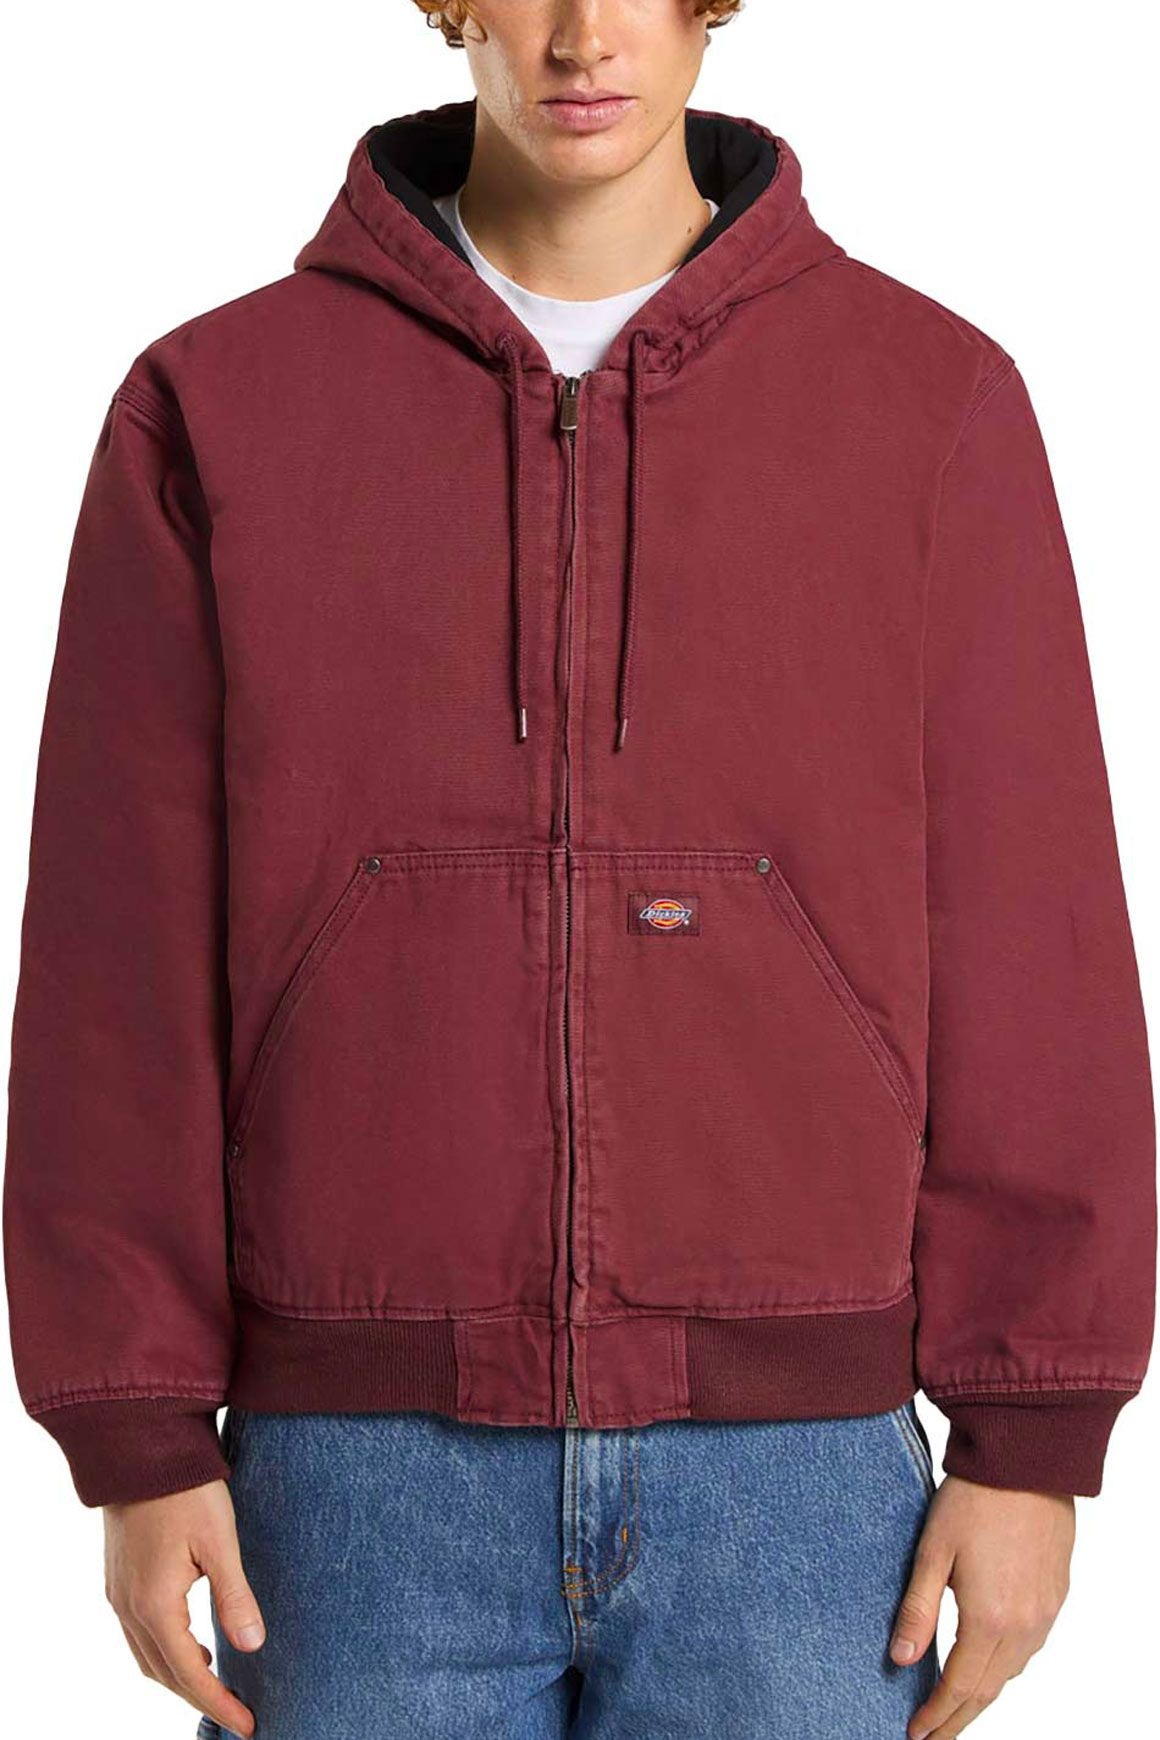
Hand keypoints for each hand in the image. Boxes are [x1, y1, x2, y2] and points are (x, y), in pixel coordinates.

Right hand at [103, 1478, 264, 1737]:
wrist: (140, 1447)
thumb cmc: (185, 1489)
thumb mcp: (219, 1540)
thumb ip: (235, 1595)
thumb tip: (253, 1646)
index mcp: (155, 1605)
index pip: (190, 1673)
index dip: (219, 1703)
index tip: (247, 1725)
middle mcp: (129, 1608)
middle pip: (163, 1674)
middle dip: (199, 1698)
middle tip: (237, 1714)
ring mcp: (118, 1594)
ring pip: (147, 1657)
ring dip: (179, 1677)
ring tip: (217, 1684)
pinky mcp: (118, 1579)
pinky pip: (138, 1635)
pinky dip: (164, 1653)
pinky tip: (192, 1643)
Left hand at [890, 1474, 1074, 1739]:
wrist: (1029, 1462)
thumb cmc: (975, 1499)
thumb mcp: (933, 1550)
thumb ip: (918, 1608)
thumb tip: (901, 1660)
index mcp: (990, 1619)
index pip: (961, 1686)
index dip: (937, 1715)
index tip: (917, 1734)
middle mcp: (1024, 1626)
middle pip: (989, 1690)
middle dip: (959, 1718)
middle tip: (933, 1735)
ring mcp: (1045, 1613)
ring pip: (1012, 1672)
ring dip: (983, 1693)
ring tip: (955, 1705)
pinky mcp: (1055, 1596)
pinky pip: (1030, 1648)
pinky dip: (1005, 1667)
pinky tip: (989, 1663)